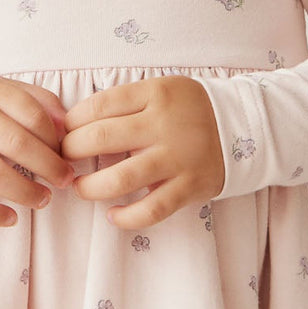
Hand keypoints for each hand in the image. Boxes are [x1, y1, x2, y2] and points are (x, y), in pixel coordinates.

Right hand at [0, 74, 74, 226]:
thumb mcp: (2, 89)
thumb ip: (37, 100)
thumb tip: (67, 125)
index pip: (33, 114)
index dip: (55, 138)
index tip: (65, 153)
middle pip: (18, 145)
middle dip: (50, 168)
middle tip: (64, 180)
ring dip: (26, 193)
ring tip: (43, 199)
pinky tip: (11, 218)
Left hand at [60, 76, 225, 229]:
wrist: (245, 124)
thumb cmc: (189, 109)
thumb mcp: (160, 91)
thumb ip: (125, 104)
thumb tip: (74, 124)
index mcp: (154, 94)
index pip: (98, 105)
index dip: (71, 121)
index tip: (62, 132)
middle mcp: (164, 125)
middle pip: (100, 138)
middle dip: (71, 151)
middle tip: (63, 159)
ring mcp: (177, 158)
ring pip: (121, 178)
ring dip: (90, 187)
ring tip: (81, 187)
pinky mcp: (189, 186)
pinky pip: (151, 210)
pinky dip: (126, 217)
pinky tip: (112, 215)